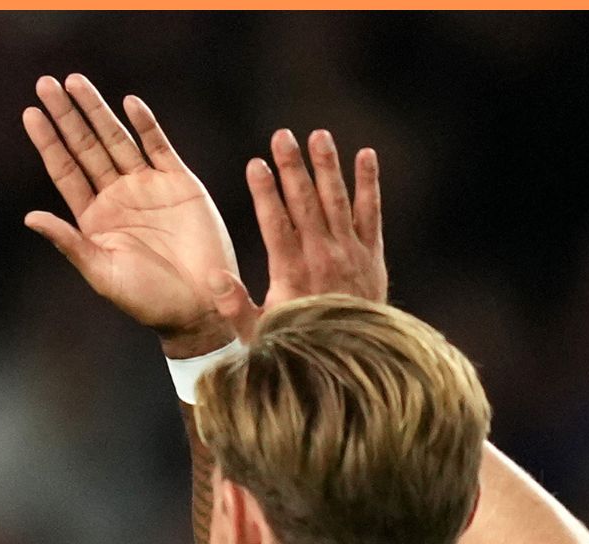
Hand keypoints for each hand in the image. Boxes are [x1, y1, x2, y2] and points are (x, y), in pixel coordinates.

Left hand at [23, 74, 239, 357]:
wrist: (200, 307)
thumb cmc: (148, 300)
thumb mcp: (102, 273)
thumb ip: (68, 242)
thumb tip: (29, 217)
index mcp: (94, 218)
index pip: (65, 170)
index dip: (48, 142)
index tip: (30, 112)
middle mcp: (117, 197)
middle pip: (86, 147)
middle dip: (67, 116)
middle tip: (46, 83)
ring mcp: (148, 187)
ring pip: (117, 139)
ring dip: (98, 111)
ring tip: (76, 81)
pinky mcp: (180, 184)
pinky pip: (159, 147)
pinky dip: (145, 125)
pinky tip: (129, 104)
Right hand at [208, 128, 385, 342]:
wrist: (352, 363)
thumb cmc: (299, 348)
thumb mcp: (259, 336)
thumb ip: (236, 307)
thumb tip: (215, 277)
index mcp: (292, 274)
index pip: (276, 224)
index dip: (265, 192)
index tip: (255, 164)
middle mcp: (322, 258)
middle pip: (305, 203)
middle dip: (292, 167)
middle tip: (282, 136)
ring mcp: (351, 254)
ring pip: (337, 201)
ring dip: (327, 166)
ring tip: (318, 135)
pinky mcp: (373, 256)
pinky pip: (371, 213)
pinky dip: (369, 184)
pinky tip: (366, 155)